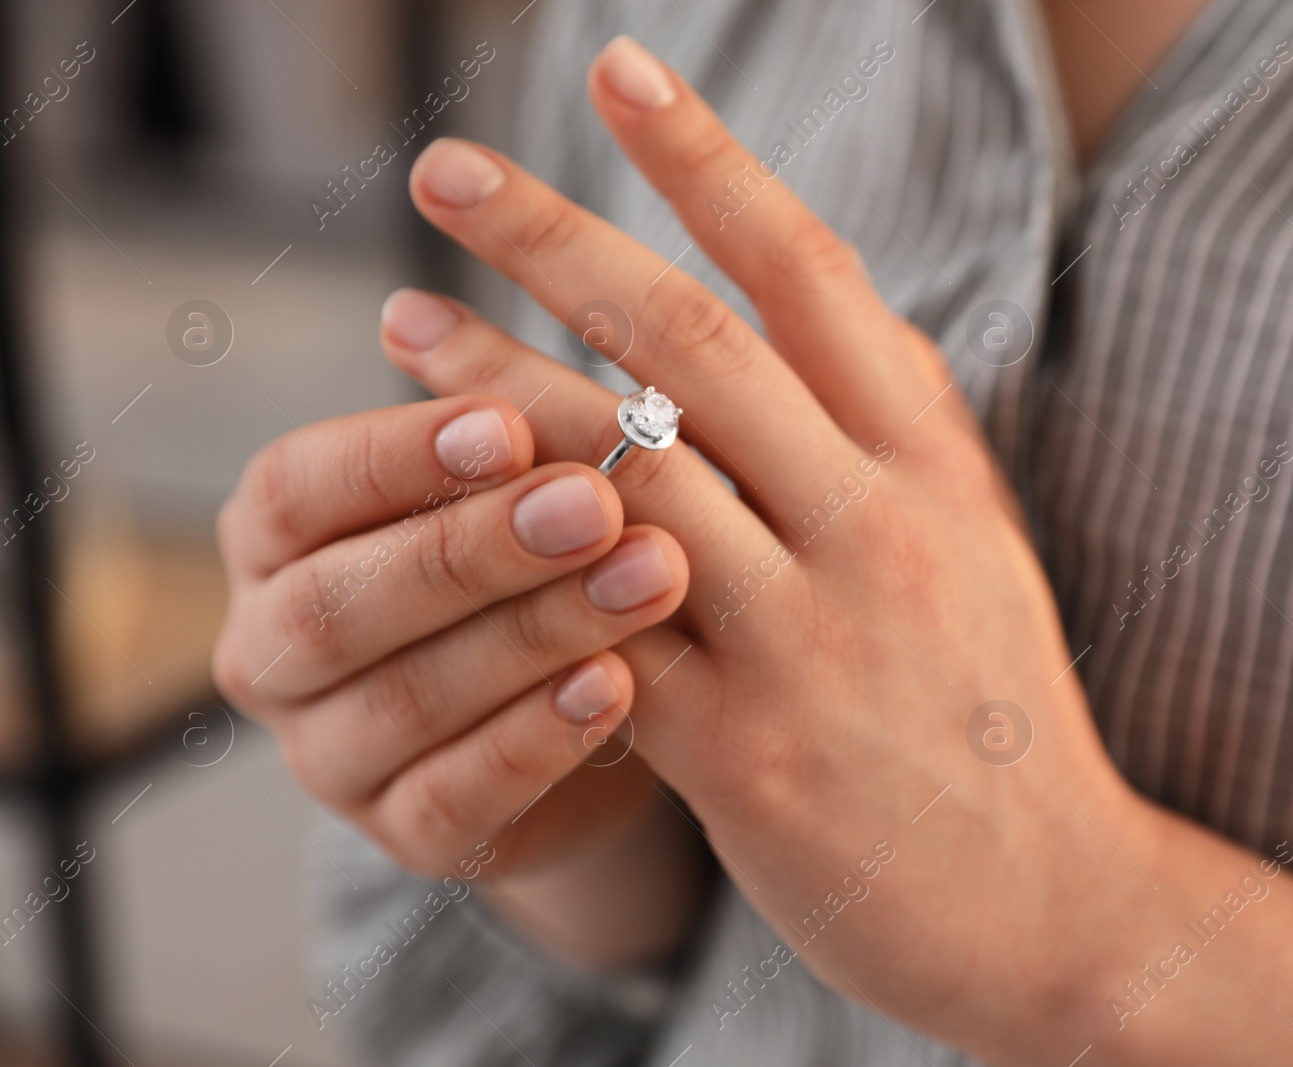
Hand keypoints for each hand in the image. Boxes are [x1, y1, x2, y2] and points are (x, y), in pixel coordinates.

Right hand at [211, 395, 691, 883]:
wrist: (593, 710)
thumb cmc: (543, 557)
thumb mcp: (518, 484)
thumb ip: (502, 428)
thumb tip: (440, 321)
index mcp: (277, 539)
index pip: (297, 491)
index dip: (396, 455)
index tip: (511, 423)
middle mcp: (276, 650)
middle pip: (338, 603)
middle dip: (471, 550)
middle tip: (594, 504)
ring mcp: (329, 756)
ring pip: (403, 700)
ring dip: (531, 635)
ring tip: (647, 579)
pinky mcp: (405, 837)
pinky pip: (456, 799)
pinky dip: (538, 738)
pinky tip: (619, 685)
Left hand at [380, 37, 1136, 1061]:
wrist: (1056, 906)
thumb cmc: (1002, 715)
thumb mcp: (983, 544)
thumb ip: (907, 422)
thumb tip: (842, 300)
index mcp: (934, 466)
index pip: (810, 275)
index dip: (708, 163)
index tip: (620, 73)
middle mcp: (876, 530)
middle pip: (694, 345)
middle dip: (559, 239)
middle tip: (447, 167)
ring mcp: (809, 641)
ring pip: (627, 477)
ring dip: (501, 391)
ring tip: (407, 321)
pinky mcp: (743, 755)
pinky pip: (601, 635)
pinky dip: (522, 570)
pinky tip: (442, 516)